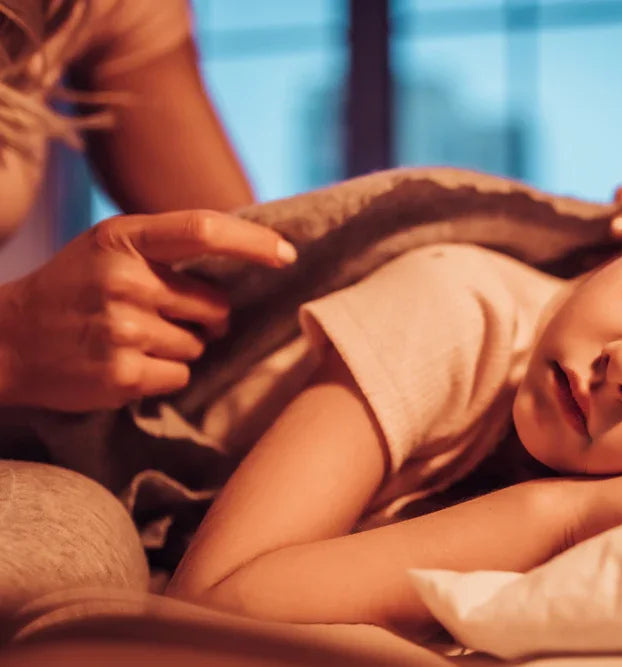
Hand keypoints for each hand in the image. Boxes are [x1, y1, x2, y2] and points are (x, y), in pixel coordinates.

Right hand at [0, 210, 296, 411]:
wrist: (8, 340)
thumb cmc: (75, 287)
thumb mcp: (110, 247)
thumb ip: (168, 245)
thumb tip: (252, 251)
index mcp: (123, 239)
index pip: (203, 231)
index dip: (252, 244)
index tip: (287, 255)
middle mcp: (123, 279)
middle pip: (215, 306)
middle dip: (205, 317)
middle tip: (161, 315)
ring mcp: (121, 329)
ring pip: (198, 345)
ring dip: (179, 346)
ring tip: (129, 338)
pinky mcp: (121, 374)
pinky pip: (180, 375)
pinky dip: (162, 374)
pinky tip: (124, 362)